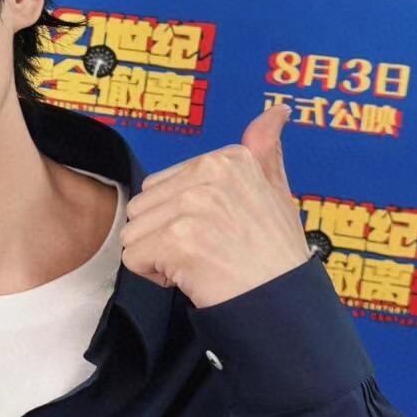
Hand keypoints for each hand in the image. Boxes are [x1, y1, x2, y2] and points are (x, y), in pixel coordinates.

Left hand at [119, 104, 313, 309]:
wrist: (283, 305)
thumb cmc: (275, 257)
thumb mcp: (276, 193)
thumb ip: (265, 150)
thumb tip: (275, 112)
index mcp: (230, 158)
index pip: (162, 184)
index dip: (182, 216)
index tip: (218, 231)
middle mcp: (211, 173)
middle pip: (143, 205)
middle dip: (164, 235)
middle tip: (208, 251)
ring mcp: (193, 205)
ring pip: (134, 231)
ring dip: (158, 255)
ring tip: (201, 262)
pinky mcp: (177, 239)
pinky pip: (133, 257)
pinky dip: (155, 275)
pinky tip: (192, 276)